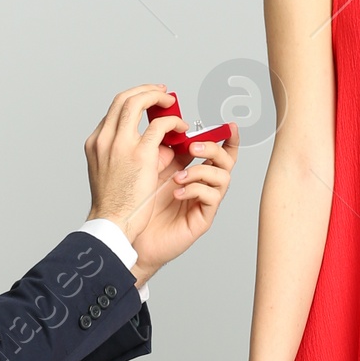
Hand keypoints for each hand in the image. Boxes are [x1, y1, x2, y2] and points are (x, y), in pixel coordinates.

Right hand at [84, 84, 184, 234]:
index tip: (147, 102)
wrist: (111, 222)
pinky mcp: (140, 153)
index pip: (113, 111)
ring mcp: (120, 144)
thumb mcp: (111, 172)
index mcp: (95, 143)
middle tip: (161, 92)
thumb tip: (159, 146)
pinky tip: (181, 128)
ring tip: (171, 103)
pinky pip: (160, 125)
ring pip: (138, 102)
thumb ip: (127, 155)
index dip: (133, 101)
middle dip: (145, 91)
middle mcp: (104, 139)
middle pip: (123, 98)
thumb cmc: (114, 204)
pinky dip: (173, 122)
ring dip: (157, 97)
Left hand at [128, 135, 236, 280]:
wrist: (131, 235)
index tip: (228, 126)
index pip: (217, 151)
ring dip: (201, 171)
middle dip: (213, 149)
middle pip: (226, 161)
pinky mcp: (203, 218)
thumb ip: (165, 151)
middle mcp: (202, 185)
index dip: (227, 138)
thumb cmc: (141, 205)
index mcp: (193, 171)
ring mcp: (204, 202)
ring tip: (178, 177)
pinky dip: (195, 190)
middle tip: (192, 147)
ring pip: (223, 177)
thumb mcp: (152, 170)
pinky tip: (176, 193)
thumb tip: (173, 129)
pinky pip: (212, 197)